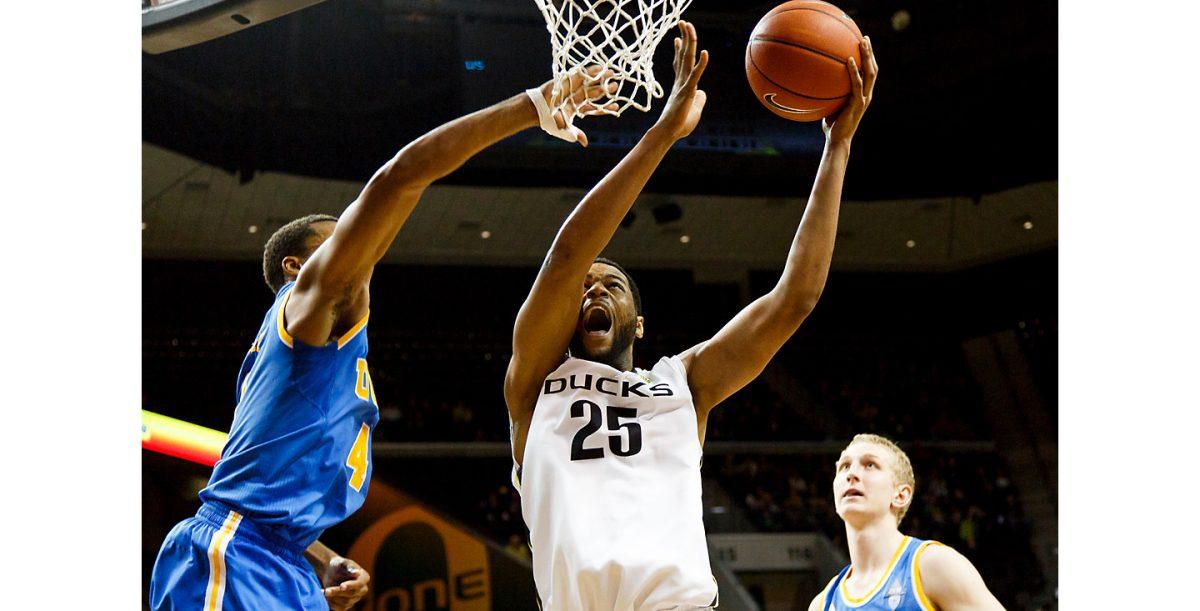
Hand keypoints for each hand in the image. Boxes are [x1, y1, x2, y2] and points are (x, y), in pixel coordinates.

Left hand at [321, 556, 369, 610]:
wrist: (332, 572)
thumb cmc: (339, 566)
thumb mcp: (343, 563)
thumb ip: (349, 567)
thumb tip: (356, 573)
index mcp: (364, 578)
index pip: (359, 584)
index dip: (350, 586)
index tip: (341, 586)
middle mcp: (362, 590)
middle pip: (351, 594)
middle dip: (338, 592)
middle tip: (326, 590)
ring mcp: (355, 599)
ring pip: (345, 603)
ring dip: (333, 598)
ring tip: (322, 591)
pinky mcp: (347, 605)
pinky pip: (340, 608)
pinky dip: (331, 603)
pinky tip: (324, 596)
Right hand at [536, 66, 619, 146]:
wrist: (537, 108)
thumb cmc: (549, 119)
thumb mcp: (563, 128)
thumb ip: (575, 133)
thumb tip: (586, 144)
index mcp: (579, 109)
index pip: (596, 108)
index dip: (606, 108)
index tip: (617, 107)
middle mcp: (578, 98)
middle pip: (595, 93)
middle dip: (606, 90)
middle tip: (615, 86)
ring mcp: (573, 88)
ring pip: (590, 83)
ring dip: (600, 78)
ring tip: (611, 73)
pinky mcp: (568, 80)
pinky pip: (581, 74)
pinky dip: (590, 71)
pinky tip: (600, 67)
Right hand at [654, 20, 709, 140]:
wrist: (668, 134)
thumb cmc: (679, 125)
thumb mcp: (694, 111)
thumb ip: (699, 100)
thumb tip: (702, 92)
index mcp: (681, 85)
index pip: (680, 64)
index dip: (679, 50)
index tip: (678, 38)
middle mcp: (681, 81)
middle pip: (684, 55)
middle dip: (685, 38)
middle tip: (683, 22)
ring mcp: (683, 85)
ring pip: (687, 59)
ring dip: (689, 42)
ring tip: (688, 26)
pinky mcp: (687, 92)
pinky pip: (695, 76)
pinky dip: (701, 64)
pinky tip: (705, 53)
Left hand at [823, 36, 877, 144]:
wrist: (838, 141)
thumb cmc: (832, 126)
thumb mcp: (830, 106)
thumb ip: (828, 94)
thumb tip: (814, 82)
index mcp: (863, 94)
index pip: (869, 73)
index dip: (868, 58)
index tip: (862, 44)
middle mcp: (867, 95)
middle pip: (873, 69)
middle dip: (870, 52)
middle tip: (864, 37)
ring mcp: (864, 99)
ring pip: (869, 73)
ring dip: (867, 56)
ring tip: (862, 42)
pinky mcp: (858, 104)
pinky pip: (857, 84)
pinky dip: (853, 71)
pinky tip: (848, 60)